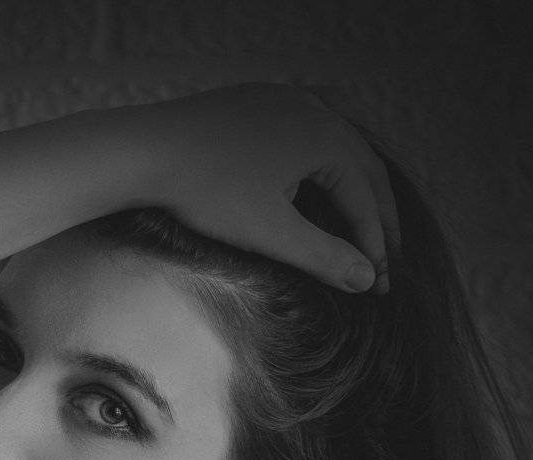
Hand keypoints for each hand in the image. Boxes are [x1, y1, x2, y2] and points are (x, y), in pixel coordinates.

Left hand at [138, 84, 398, 291]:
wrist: (144, 151)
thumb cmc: (206, 192)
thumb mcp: (270, 234)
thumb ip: (323, 257)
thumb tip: (368, 279)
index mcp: (325, 137)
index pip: (364, 199)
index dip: (375, 246)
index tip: (379, 286)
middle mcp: (313, 109)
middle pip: (363, 169)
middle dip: (377, 218)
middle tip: (388, 259)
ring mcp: (284, 101)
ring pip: (337, 149)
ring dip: (353, 191)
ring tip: (361, 229)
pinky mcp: (257, 104)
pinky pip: (306, 136)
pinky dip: (323, 170)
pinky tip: (316, 191)